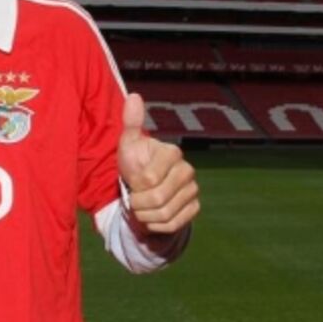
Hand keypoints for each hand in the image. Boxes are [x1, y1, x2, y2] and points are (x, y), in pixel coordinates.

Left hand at [117, 93, 199, 234]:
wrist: (143, 188)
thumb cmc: (135, 164)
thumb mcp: (128, 144)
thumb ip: (131, 122)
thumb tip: (133, 96)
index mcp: (172, 153)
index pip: (149, 179)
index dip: (135, 185)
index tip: (132, 180)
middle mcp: (187, 171)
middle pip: (157, 199)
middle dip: (138, 204)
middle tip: (133, 198)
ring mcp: (193, 190)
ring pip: (164, 214)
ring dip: (145, 216)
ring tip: (141, 207)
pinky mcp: (194, 208)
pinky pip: (173, 225)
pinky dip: (156, 225)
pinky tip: (152, 216)